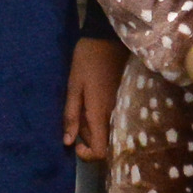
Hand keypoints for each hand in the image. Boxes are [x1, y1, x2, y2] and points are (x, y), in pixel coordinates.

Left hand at [64, 37, 122, 160]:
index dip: (87, 154)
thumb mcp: (73, 86)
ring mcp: (122, 108)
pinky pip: (112, 119)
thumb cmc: (87, 60)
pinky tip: (92, 100)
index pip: (100, 152)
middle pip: (103, 142)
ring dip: (93, 125)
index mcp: (100, 114)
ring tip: (83, 103)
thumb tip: (67, 142)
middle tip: (76, 113)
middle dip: (86, 136)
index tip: (75, 142)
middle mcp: (115, 115)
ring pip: (107, 131)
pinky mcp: (125, 101)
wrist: (109, 38)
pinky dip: (100, 117)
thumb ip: (71, 115)